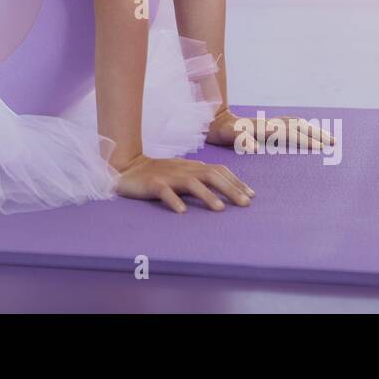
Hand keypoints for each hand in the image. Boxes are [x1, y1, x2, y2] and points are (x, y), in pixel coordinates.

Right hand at [114, 153, 253, 213]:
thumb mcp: (182, 172)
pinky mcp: (152, 184)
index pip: (219, 170)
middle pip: (211, 175)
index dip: (236, 182)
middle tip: (246, 204)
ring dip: (207, 195)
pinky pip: (164, 191)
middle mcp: (183, 169)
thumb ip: (200, 177)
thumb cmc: (158, 173)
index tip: (251, 195)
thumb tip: (225, 187)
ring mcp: (168, 176)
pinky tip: (182, 211)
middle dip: (230, 188)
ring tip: (220, 209)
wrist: (127, 167)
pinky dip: (173, 200)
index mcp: (192, 166)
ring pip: (191, 183)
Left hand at [206, 108, 335, 152]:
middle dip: (316, 134)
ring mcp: (270, 123)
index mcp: (264, 128)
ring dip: (312, 130)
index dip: (305, 140)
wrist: (215, 119)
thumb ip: (240, 139)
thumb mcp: (227, 135)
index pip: (290, 133)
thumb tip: (254, 147)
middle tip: (333, 142)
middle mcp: (270, 123)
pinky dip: (303, 128)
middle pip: (298, 126)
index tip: (321, 147)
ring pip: (296, 124)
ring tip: (327, 137)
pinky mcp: (268, 125)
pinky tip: (308, 134)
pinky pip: (291, 125)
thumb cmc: (221, 130)